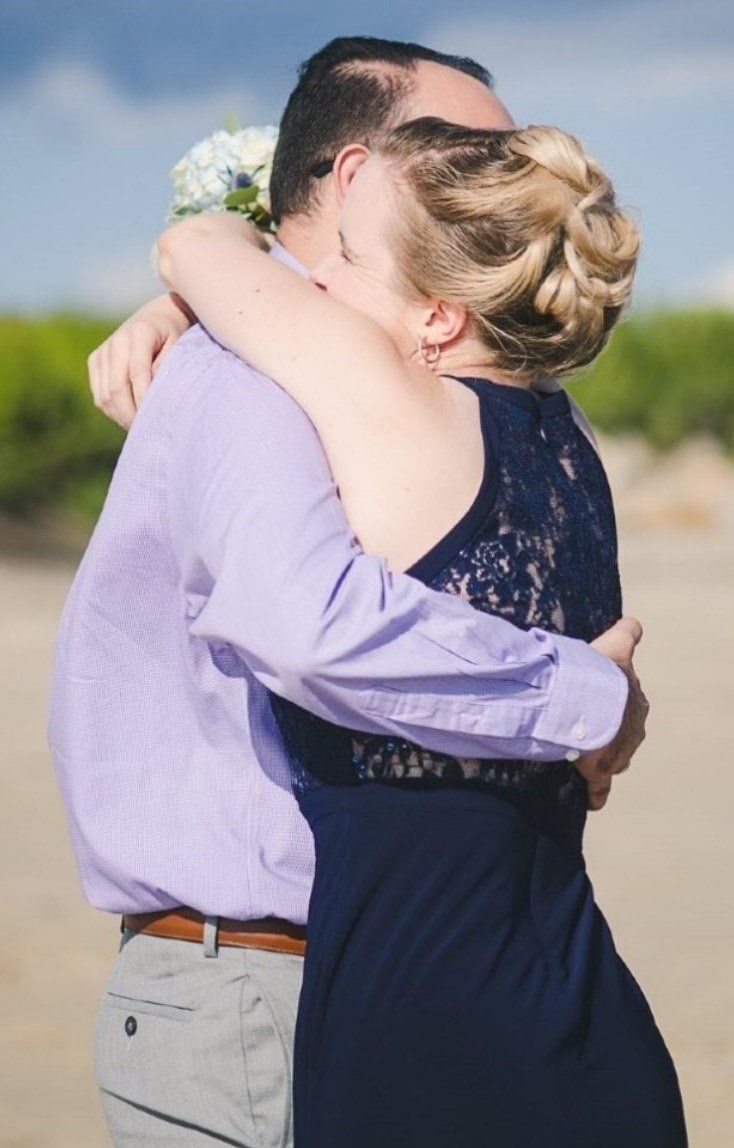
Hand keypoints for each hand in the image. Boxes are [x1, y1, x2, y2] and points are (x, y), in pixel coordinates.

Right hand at [88, 293, 191, 428]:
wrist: (157, 318)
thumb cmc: (174, 337)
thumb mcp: (180, 348)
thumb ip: (167, 368)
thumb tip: (151, 393)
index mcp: (139, 333)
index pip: (137, 373)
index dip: (144, 399)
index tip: (154, 418)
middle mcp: (117, 340)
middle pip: (117, 387)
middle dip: (130, 413)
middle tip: (144, 431)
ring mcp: (103, 351)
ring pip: (104, 394)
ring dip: (120, 415)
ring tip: (137, 427)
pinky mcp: (94, 360)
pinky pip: (98, 394)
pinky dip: (111, 410)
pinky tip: (127, 416)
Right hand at [577, 617, 649, 810]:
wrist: (587, 702)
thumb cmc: (598, 672)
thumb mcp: (614, 645)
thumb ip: (626, 634)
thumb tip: (633, 624)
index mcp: (633, 698)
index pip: (631, 700)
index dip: (618, 699)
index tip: (604, 696)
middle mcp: (631, 726)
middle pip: (622, 730)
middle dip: (607, 729)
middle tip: (580, 722)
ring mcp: (618, 752)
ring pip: (614, 757)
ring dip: (600, 756)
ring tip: (578, 753)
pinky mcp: (601, 772)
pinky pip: (600, 788)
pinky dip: (595, 794)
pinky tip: (590, 799)